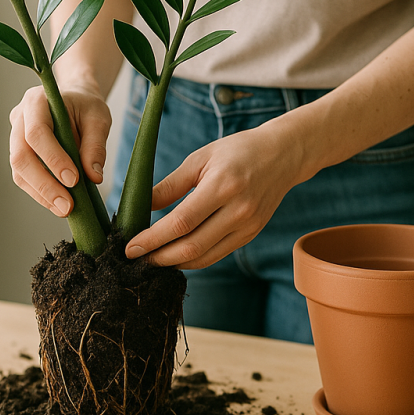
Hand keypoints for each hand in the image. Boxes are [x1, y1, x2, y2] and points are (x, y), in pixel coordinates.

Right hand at [9, 82, 110, 216]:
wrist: (75, 99)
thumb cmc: (86, 106)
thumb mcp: (98, 118)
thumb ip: (96, 145)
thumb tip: (94, 177)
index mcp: (36, 102)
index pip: (36, 133)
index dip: (53, 158)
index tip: (74, 180)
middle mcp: (19, 119)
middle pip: (21, 156)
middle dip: (44, 184)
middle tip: (67, 206)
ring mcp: (15, 137)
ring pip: (19, 171)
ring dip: (41, 193)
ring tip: (65, 209)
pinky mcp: (21, 154)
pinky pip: (24, 177)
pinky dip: (40, 193)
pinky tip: (58, 204)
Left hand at [124, 123, 296, 268]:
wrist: (282, 155)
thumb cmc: (237, 151)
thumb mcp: (200, 158)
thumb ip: (171, 185)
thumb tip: (141, 205)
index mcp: (222, 186)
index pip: (181, 222)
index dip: (153, 239)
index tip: (130, 246)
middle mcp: (238, 210)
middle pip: (192, 246)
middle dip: (159, 257)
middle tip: (135, 259)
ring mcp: (248, 226)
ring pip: (204, 257)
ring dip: (174, 263)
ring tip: (151, 260)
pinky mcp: (250, 234)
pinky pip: (216, 255)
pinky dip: (193, 260)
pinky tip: (175, 256)